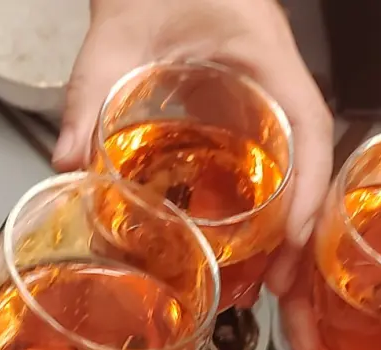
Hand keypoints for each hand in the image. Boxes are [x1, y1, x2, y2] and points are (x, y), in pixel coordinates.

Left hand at [56, 0, 331, 291]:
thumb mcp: (118, 32)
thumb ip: (89, 92)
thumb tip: (68, 161)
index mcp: (266, 56)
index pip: (310, 127)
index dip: (310, 188)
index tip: (293, 238)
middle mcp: (280, 82)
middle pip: (312, 164)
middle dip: (304, 230)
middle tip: (281, 286)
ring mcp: (271, 98)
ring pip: (300, 170)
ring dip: (291, 228)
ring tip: (269, 281)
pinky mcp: (253, 110)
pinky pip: (275, 164)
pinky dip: (271, 208)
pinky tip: (251, 244)